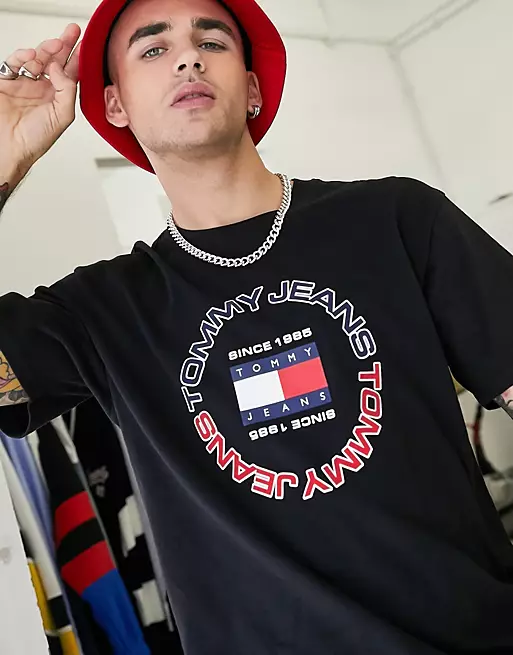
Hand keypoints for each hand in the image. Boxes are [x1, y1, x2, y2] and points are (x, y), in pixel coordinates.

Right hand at [0, 24, 81, 173]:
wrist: (9, 147)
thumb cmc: (35, 140)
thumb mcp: (62, 116)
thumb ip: (67, 91)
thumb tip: (61, 68)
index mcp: (58, 98)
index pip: (70, 73)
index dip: (77, 57)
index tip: (85, 43)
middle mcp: (42, 89)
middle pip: (54, 60)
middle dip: (64, 45)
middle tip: (72, 31)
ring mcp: (24, 84)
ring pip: (36, 58)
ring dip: (46, 49)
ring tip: (56, 44)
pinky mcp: (6, 81)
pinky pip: (14, 63)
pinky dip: (22, 56)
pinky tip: (32, 55)